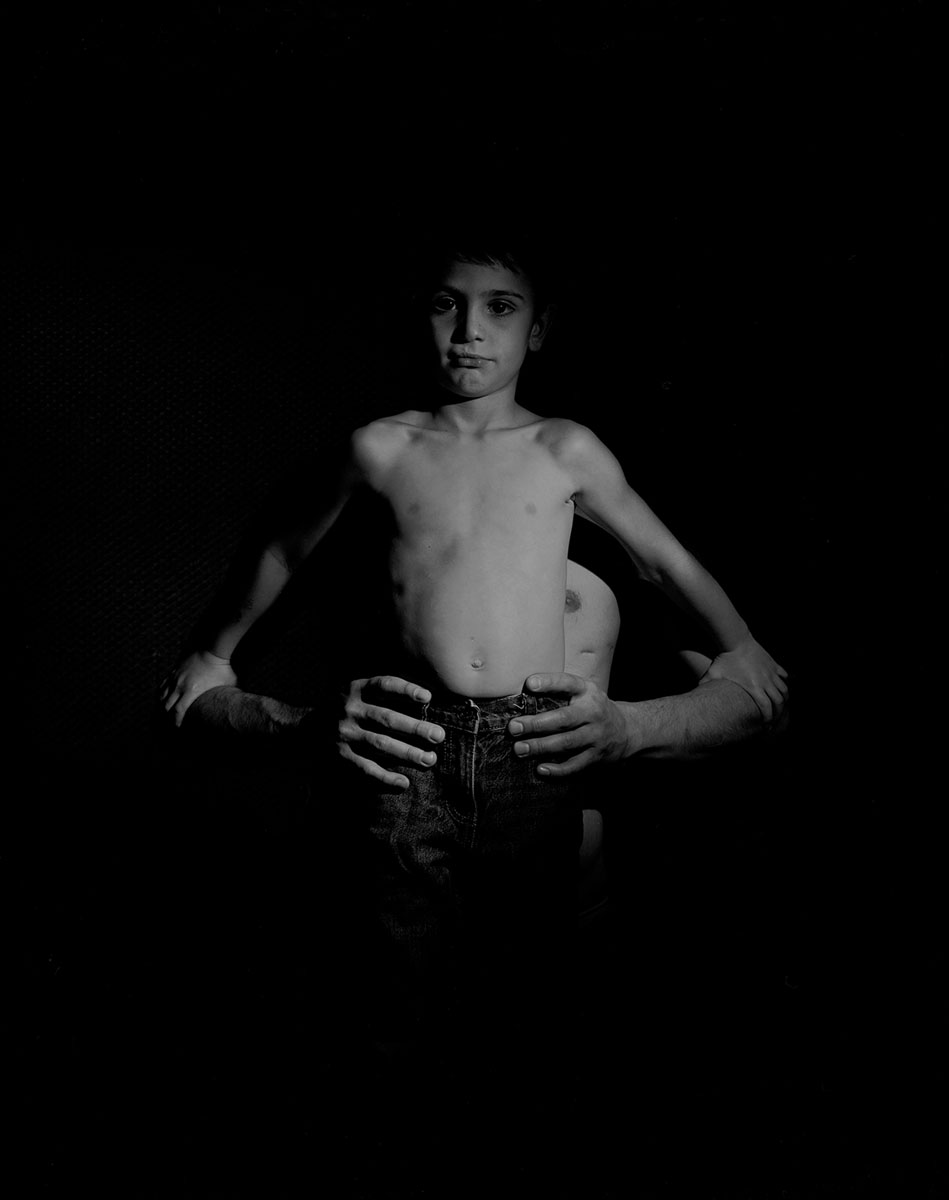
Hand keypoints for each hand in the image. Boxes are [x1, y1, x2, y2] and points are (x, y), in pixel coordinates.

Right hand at [161, 650, 237, 726]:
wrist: (211, 650)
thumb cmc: (222, 668)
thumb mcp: (227, 685)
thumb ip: (227, 696)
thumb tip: (236, 704)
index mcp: (191, 691)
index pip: (178, 711)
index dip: (176, 721)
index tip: (177, 726)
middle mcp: (180, 686)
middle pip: (166, 705)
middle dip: (166, 716)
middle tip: (168, 723)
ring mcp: (175, 678)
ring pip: (162, 695)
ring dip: (162, 705)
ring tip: (163, 712)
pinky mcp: (174, 671)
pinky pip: (163, 684)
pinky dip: (161, 692)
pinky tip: (161, 697)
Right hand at [337, 675, 445, 789]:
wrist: (305, 728)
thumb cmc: (346, 709)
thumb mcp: (357, 692)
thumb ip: (383, 694)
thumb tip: (426, 701)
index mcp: (355, 689)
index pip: (384, 685)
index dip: (406, 690)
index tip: (427, 698)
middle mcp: (349, 709)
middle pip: (386, 718)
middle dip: (415, 728)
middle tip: (438, 736)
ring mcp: (344, 733)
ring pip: (379, 744)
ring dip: (407, 753)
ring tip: (429, 760)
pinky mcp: (340, 756)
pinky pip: (365, 768)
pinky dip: (385, 777)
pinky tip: (404, 783)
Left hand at [508, 673, 629, 776]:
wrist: (627, 730)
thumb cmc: (593, 708)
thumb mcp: (583, 692)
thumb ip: (559, 692)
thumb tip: (521, 697)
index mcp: (587, 691)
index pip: (567, 683)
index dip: (549, 683)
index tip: (529, 684)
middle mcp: (593, 712)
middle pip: (564, 719)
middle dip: (537, 724)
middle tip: (514, 727)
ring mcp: (596, 735)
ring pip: (567, 743)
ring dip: (541, 747)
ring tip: (519, 749)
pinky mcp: (596, 756)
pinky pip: (575, 764)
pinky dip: (558, 769)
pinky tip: (540, 769)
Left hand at [703, 638, 787, 721]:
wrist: (735, 640)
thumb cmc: (724, 658)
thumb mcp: (713, 674)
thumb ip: (705, 685)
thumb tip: (694, 695)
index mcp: (754, 687)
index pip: (767, 708)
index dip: (769, 719)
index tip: (767, 726)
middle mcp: (766, 681)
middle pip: (779, 702)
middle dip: (779, 713)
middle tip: (775, 721)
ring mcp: (771, 672)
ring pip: (784, 690)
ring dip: (783, 699)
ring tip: (780, 706)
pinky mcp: (773, 664)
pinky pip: (784, 676)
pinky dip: (784, 683)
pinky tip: (780, 687)